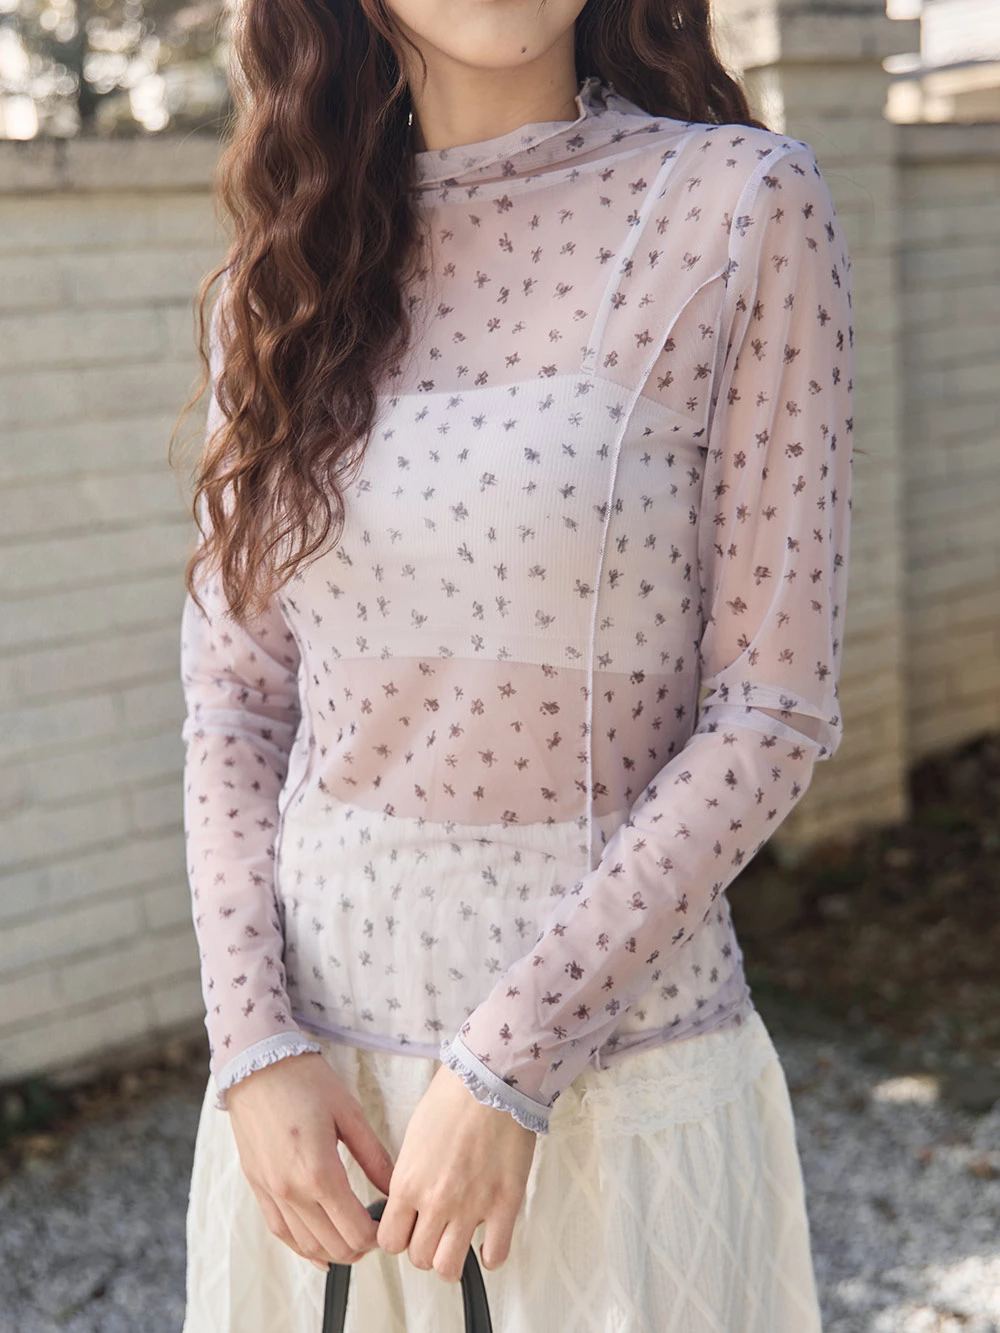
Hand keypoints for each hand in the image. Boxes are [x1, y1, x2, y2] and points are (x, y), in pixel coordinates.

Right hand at [226, 1051, 394, 1272]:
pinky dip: (303, 1247)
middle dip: (362, 1246)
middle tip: (377, 1230)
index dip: (378, 1236)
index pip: (355, 1230)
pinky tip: (319, 1250)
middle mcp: (292, 1190)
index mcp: (319, 1172)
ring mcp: (271, 1192)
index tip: (389, 1223)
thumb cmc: (304, 1081)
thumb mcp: (349, 1113)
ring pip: (307, 1245)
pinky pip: (281, 1232)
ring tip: (354, 1237)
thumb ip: (374, 1157)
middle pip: (334, 1245)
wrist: (256, 1064)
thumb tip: (395, 1188)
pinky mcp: (258, 1187)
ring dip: (335, 1250)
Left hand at [377, 1062, 537, 1282]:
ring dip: (451, 1258)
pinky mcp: (504, 1205)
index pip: (389, 1241)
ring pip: (449, 1267)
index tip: (408, 1229)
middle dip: (424, 1248)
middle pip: (418, 1258)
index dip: (398, 1238)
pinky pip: (494, 1256)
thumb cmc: (453, 1097)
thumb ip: (409, 1176)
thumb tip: (410, 1201)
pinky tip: (489, 1240)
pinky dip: (490, 1256)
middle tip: (435, 1231)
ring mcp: (471, 1208)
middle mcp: (436, 1202)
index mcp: (408, 1183)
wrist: (493, 1078)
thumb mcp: (414, 1136)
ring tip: (458, 1240)